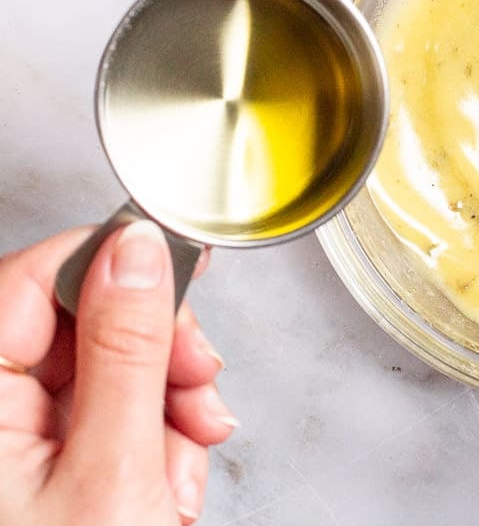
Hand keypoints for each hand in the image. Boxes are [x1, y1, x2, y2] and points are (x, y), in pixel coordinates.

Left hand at [0, 222, 236, 523]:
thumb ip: (127, 351)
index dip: (115, 261)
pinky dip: (159, 442)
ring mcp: (17, 440)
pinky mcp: (48, 463)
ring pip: (114, 371)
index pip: (38, 278)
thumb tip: (138, 252)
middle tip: (199, 382)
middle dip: (162, 355)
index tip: (178, 262)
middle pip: (86, 325)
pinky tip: (164, 488)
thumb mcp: (115, 466)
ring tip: (178, 471)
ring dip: (171, 410)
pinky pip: (116, 415)